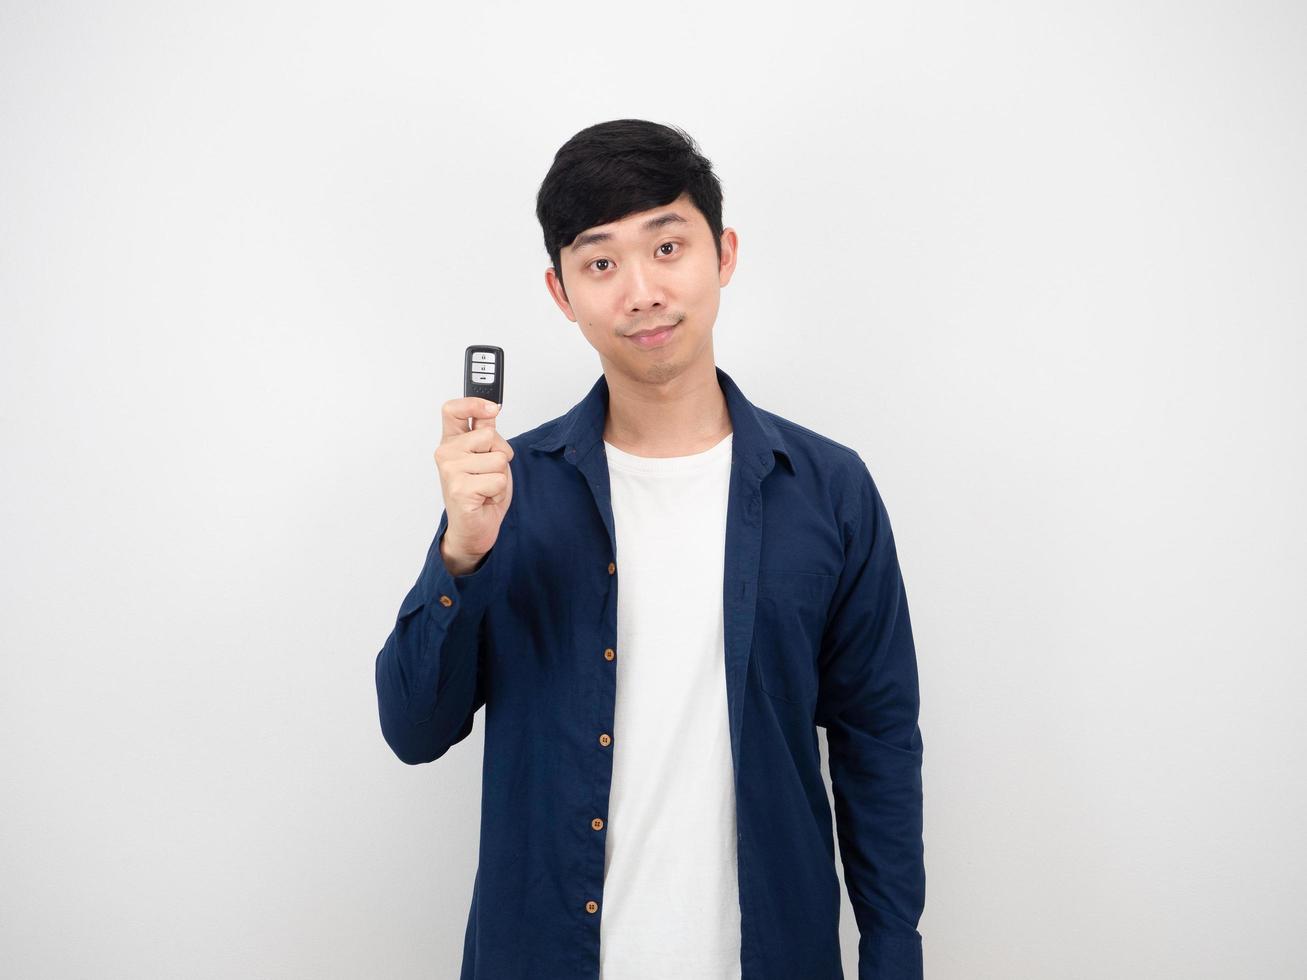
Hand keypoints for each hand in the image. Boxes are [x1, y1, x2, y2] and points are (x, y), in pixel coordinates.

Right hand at [434, 397, 513, 569]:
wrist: (474, 529)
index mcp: (451, 442)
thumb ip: (485, 433)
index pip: (453, 410)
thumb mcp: (486, 457)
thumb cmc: (481, 494)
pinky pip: (498, 479)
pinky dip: (498, 491)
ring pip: (498, 459)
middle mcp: (446, 453)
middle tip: (488, 473)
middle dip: (500, 454)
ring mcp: (451, 471)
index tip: (493, 408)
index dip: (473, 403)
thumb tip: (491, 409)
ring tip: (486, 487)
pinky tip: (485, 498)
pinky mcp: (460, 489)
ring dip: (500, 476)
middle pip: (489, 435)